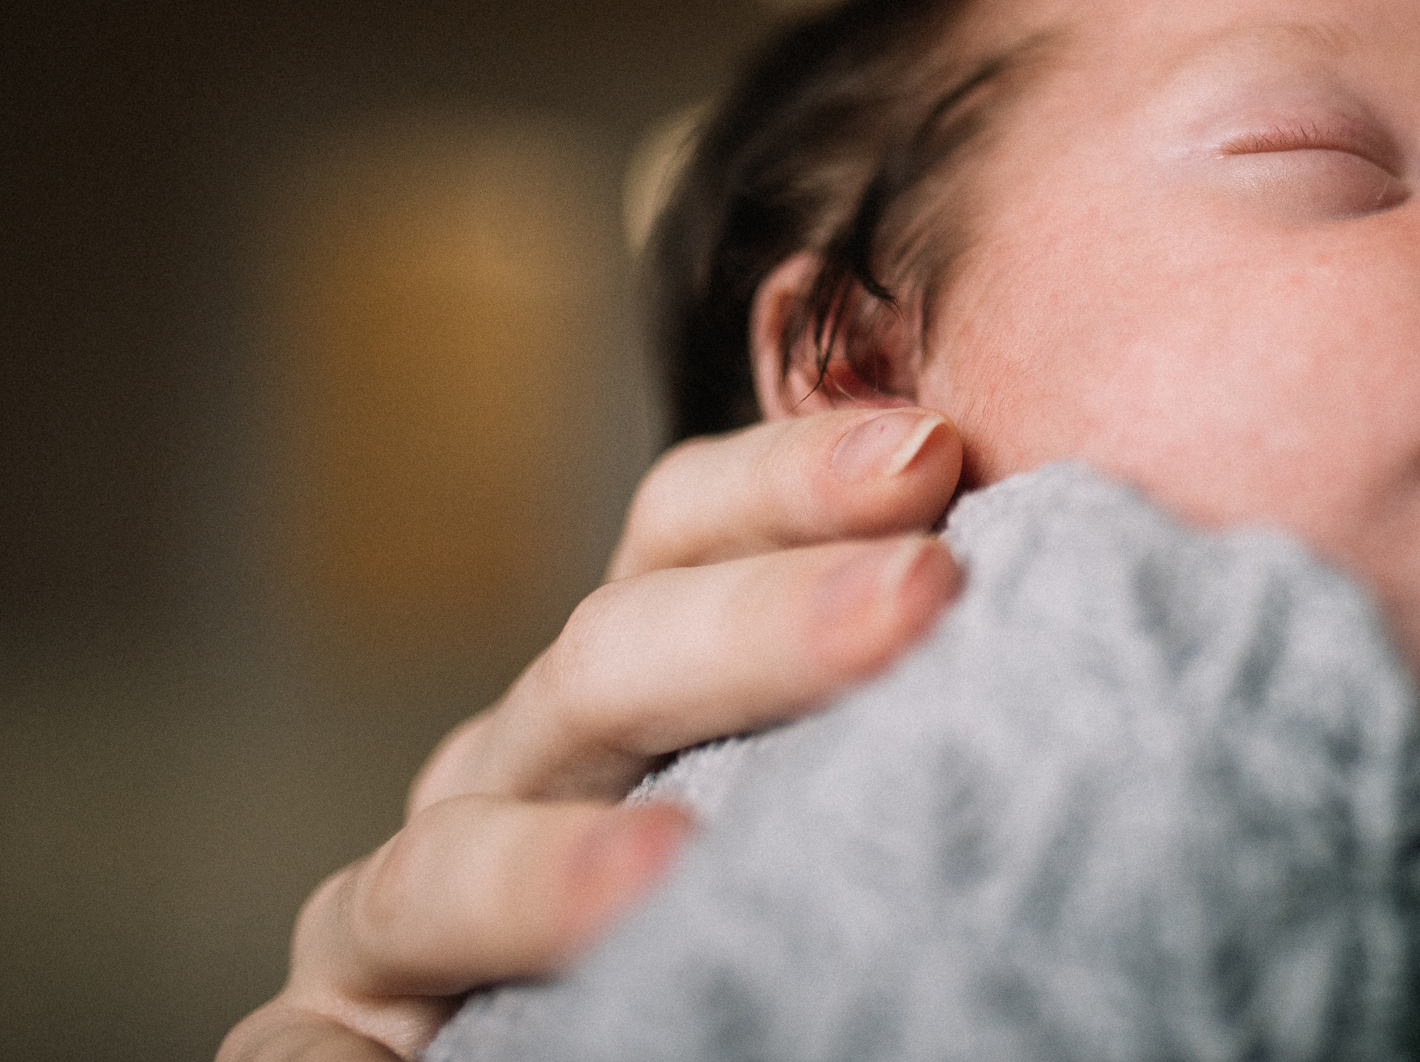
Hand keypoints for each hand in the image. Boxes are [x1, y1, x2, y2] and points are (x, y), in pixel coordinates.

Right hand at [217, 408, 964, 1060]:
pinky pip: (302, 1053)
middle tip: (919, 592)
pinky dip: (331, 1060)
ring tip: (673, 871)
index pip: (687, 537)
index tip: (935, 454)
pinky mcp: (320, 1047)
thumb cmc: (748, 925)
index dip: (794, 483)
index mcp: (628, 692)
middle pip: (604, 663)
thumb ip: (896, 736)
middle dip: (758, 624)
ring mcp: (401, 910)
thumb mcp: (813, 805)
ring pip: (454, 862)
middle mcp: (508, 772)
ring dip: (553, 869)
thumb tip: (1082, 645)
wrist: (581, 1049)